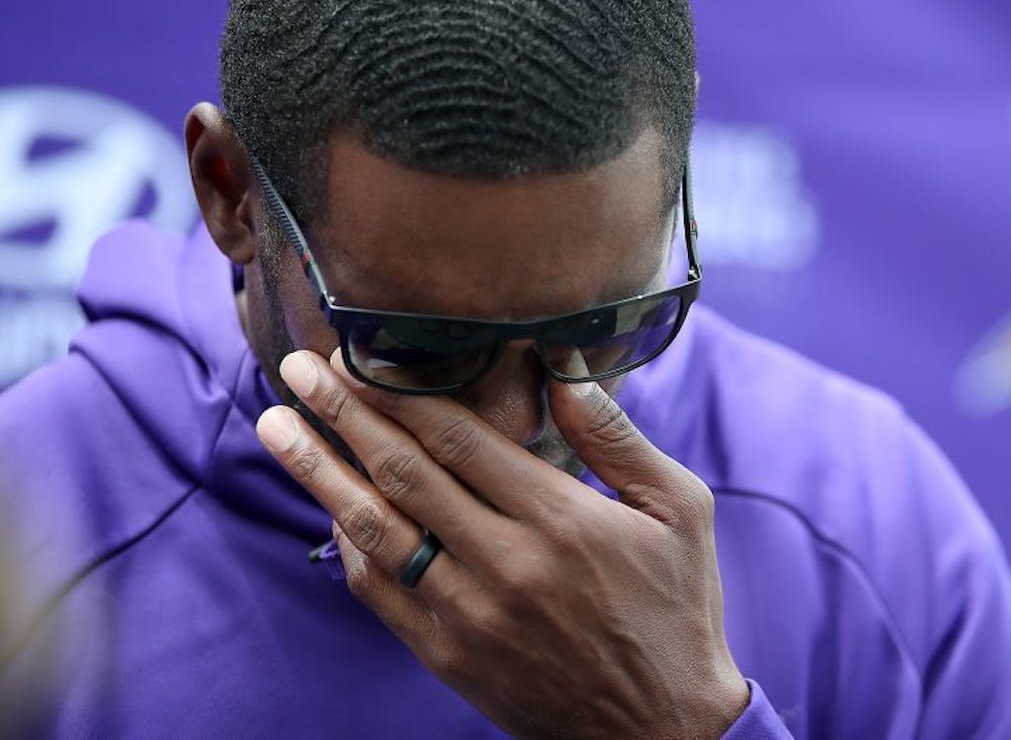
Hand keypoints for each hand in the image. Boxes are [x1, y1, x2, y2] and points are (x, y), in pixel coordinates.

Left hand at [257, 348, 748, 738]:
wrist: (662, 728)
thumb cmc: (677, 607)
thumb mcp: (680, 510)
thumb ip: (617, 438)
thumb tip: (565, 370)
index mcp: (563, 520)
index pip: (460, 441)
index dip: (400, 394)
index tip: (358, 357)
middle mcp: (507, 564)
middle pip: (403, 474)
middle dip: (343, 414)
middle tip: (298, 369)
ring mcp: (471, 615)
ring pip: (375, 530)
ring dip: (320, 473)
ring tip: (279, 428)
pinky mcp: (450, 656)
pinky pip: (379, 592)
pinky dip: (346, 544)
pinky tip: (330, 506)